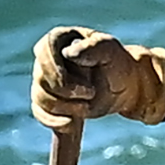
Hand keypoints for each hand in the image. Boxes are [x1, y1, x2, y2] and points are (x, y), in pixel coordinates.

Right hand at [30, 25, 164, 126]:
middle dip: (65, 93)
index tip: (74, 86)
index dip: (53, 70)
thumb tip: (68, 53)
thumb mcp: (110, 50)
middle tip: (91, 93)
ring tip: (87, 107)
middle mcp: (48, 59)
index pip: (44, 50)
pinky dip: (52, 122)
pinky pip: (39, 113)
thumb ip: (92, 48)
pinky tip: (70, 125)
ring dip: (64, 108)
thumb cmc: (117, 63)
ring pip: (40, 98)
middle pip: (41, 79)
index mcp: (60, 39)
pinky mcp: (49, 101)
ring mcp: (46, 81)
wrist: (124, 86)